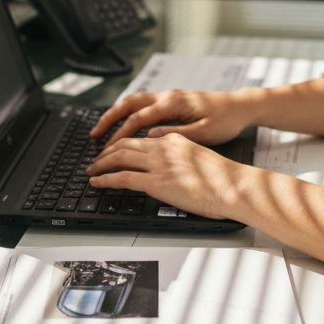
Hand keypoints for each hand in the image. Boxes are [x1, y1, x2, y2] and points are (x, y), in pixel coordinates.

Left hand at [86, 134, 248, 220]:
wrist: (233, 186)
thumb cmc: (222, 179)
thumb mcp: (197, 158)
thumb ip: (179, 158)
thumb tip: (169, 169)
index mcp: (173, 139)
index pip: (140, 138)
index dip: (122, 143)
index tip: (112, 150)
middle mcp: (163, 147)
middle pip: (125, 144)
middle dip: (106, 152)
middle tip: (95, 159)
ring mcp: (158, 164)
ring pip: (119, 158)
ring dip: (101, 164)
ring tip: (91, 170)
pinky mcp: (156, 182)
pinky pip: (122, 178)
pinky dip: (105, 179)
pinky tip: (96, 182)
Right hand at [89, 89, 256, 146]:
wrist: (241, 107)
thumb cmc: (226, 121)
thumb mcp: (204, 132)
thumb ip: (176, 134)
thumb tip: (150, 136)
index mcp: (173, 103)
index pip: (138, 119)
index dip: (119, 134)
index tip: (106, 149)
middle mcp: (167, 96)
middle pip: (128, 104)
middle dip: (108, 119)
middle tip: (93, 136)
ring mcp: (168, 96)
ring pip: (133, 102)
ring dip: (115, 115)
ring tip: (101, 131)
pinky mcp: (171, 101)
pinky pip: (143, 104)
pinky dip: (128, 113)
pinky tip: (123, 125)